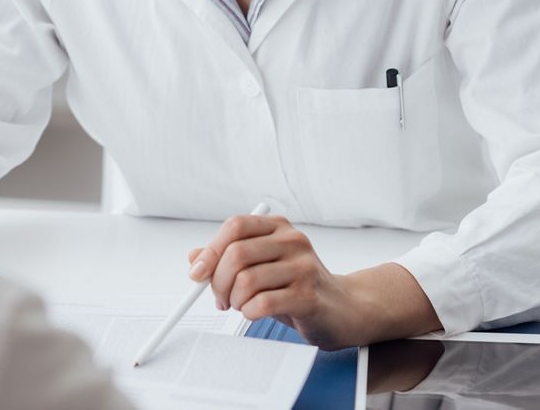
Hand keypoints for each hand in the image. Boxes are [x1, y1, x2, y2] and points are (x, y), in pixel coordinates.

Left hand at [187, 214, 441, 349]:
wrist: (345, 309)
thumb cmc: (299, 287)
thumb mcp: (263, 267)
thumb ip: (229, 259)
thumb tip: (195, 258)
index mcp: (279, 228)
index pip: (235, 227)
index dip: (211, 250)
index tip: (198, 274)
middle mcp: (292, 241)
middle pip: (236, 254)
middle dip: (217, 282)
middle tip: (219, 299)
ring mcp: (303, 267)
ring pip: (246, 280)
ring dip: (234, 300)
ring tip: (241, 306)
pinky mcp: (308, 295)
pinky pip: (261, 303)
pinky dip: (248, 313)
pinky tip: (255, 314)